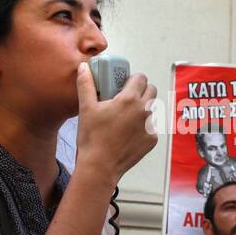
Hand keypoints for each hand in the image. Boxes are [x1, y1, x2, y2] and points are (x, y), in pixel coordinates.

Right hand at [75, 63, 157, 183]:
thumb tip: (84, 68)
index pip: (141, 78)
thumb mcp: (86, 108)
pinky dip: (142, 127)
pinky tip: (128, 133)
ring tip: (126, 118)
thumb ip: (86, 84)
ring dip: (142, 109)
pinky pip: (151, 128)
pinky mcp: (152, 140)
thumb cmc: (92, 138)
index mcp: (130, 99)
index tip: (125, 84)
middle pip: (151, 91)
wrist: (100, 166)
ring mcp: (150, 126)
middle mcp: (144, 111)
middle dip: (141, 91)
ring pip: (151, 110)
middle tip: (127, 98)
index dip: (133, 78)